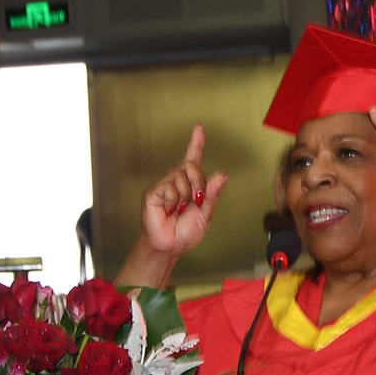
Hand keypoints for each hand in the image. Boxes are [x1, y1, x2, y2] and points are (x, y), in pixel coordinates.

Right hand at [137, 124, 227, 257]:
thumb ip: (212, 194)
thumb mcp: (205, 214)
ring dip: (186, 196)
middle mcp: (175, 180)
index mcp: (189, 184)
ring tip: (180, 210)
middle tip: (196, 201)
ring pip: (181, 177)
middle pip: (191, 166)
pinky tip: (170, 211)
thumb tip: (222, 175)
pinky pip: (169, 188)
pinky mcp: (153, 193)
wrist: (170, 247)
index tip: (199, 127)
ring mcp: (163, 185)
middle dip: (199, 183)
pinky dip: (174, 201)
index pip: (192, 158)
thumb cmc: (185, 232)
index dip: (196, 142)